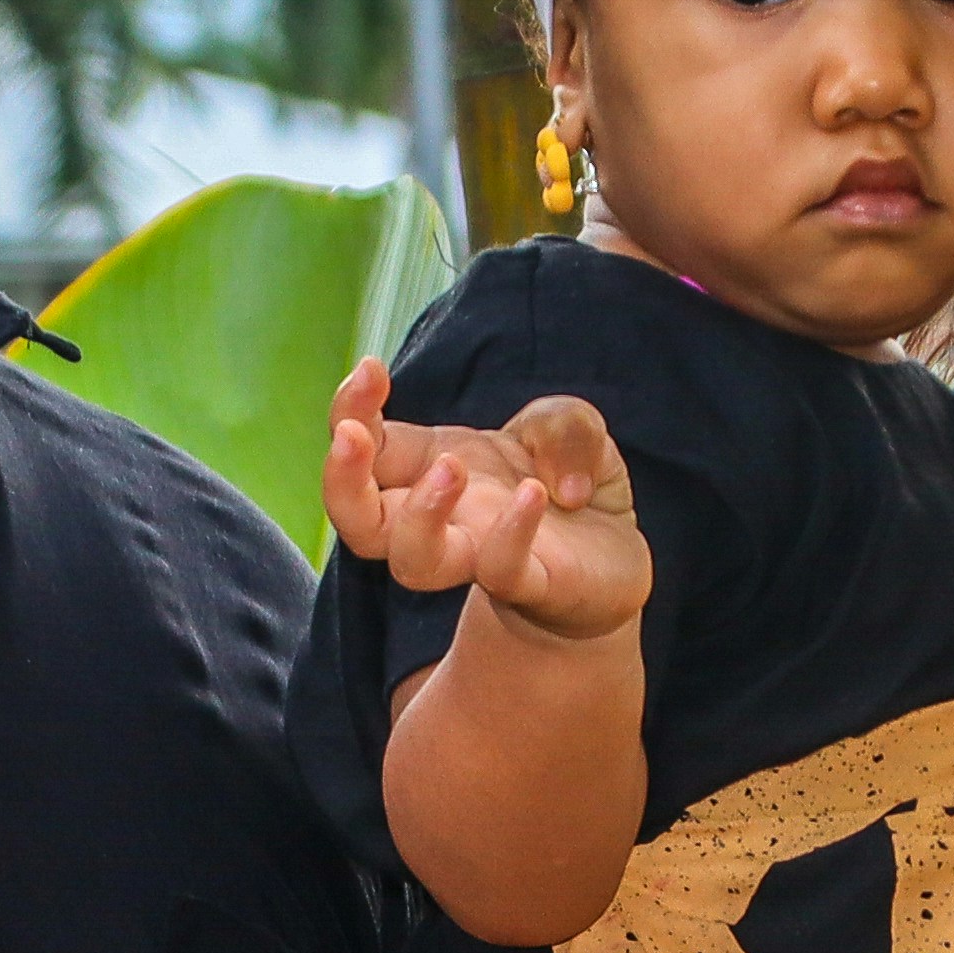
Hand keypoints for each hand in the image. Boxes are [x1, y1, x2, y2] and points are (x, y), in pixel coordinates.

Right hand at [325, 364, 650, 643]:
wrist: (612, 561)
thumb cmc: (564, 484)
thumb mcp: (570, 426)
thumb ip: (560, 423)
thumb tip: (554, 480)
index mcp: (429, 464)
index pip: (365, 444)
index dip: (350, 407)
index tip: (371, 367)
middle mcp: (440, 516)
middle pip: (355, 518)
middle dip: (341, 477)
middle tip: (350, 434)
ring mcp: (477, 555)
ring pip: (412, 561)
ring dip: (420, 514)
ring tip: (451, 467)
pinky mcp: (527, 585)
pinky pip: (500, 570)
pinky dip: (512, 533)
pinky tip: (537, 493)